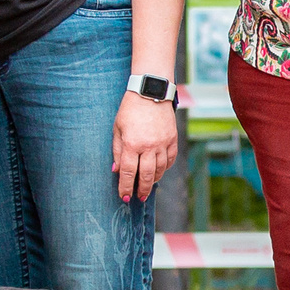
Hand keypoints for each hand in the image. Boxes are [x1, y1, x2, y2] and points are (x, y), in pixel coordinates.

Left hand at [112, 87, 178, 202]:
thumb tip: (117, 170)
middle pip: (146, 175)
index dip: (126, 187)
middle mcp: (148, 146)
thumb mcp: (117, 129)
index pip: (128, 172)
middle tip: (139, 197)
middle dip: (142, 189)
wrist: (150, 92)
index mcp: (131, 144)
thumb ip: (117, 151)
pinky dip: (165, 168)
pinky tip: (160, 171)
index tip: (125, 197)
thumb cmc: (130, 110)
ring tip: (148, 186)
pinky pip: (170, 159)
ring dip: (154, 180)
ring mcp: (162, 143)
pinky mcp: (172, 139)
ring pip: (160, 169)